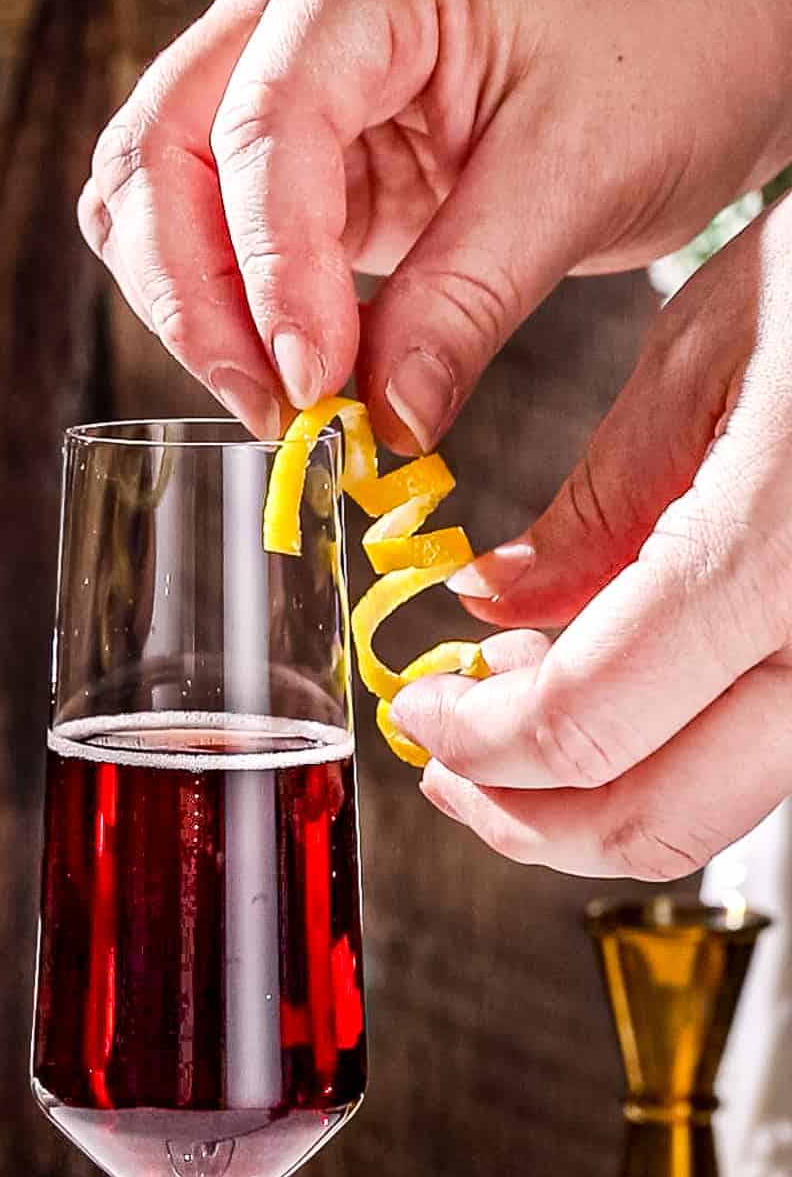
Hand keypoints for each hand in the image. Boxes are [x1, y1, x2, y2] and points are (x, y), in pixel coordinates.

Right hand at [79, 0, 791, 448]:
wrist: (713, 30)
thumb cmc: (671, 43)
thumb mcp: (580, 170)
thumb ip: (469, 297)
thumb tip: (386, 422)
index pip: (265, 127)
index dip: (272, 271)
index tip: (312, 386)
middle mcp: (296, 26)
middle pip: (162, 154)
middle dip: (196, 298)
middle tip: (275, 411)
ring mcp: (290, 94)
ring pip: (160, 197)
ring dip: (195, 312)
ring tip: (280, 406)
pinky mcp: (313, 168)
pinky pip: (218, 239)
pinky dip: (231, 315)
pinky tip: (293, 377)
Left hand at [389, 198, 791, 878]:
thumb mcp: (705, 356)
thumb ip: (597, 512)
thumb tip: (496, 609)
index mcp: (776, 555)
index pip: (582, 726)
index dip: (473, 743)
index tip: (419, 711)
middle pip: (650, 820)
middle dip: (521, 812)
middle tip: (449, 763)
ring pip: (706, 813)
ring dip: (586, 800)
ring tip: (514, 719)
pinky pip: (755, 760)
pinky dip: (664, 759)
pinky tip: (612, 695)